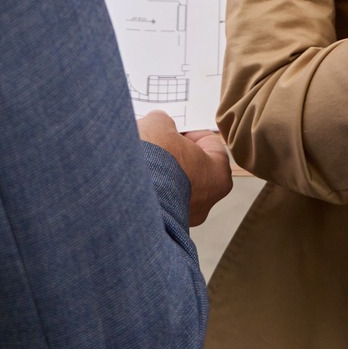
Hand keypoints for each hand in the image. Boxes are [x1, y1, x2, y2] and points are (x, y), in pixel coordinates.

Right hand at [137, 112, 233, 226]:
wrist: (127, 195)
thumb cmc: (155, 162)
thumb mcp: (159, 124)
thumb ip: (163, 122)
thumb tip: (157, 125)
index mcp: (219, 176)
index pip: (210, 144)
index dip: (190, 132)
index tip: (173, 129)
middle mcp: (207, 202)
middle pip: (192, 167)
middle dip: (173, 153)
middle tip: (156, 142)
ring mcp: (184, 217)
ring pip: (173, 186)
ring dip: (159, 172)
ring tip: (140, 160)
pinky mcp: (161, 226)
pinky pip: (157, 202)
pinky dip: (147, 190)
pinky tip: (133, 178)